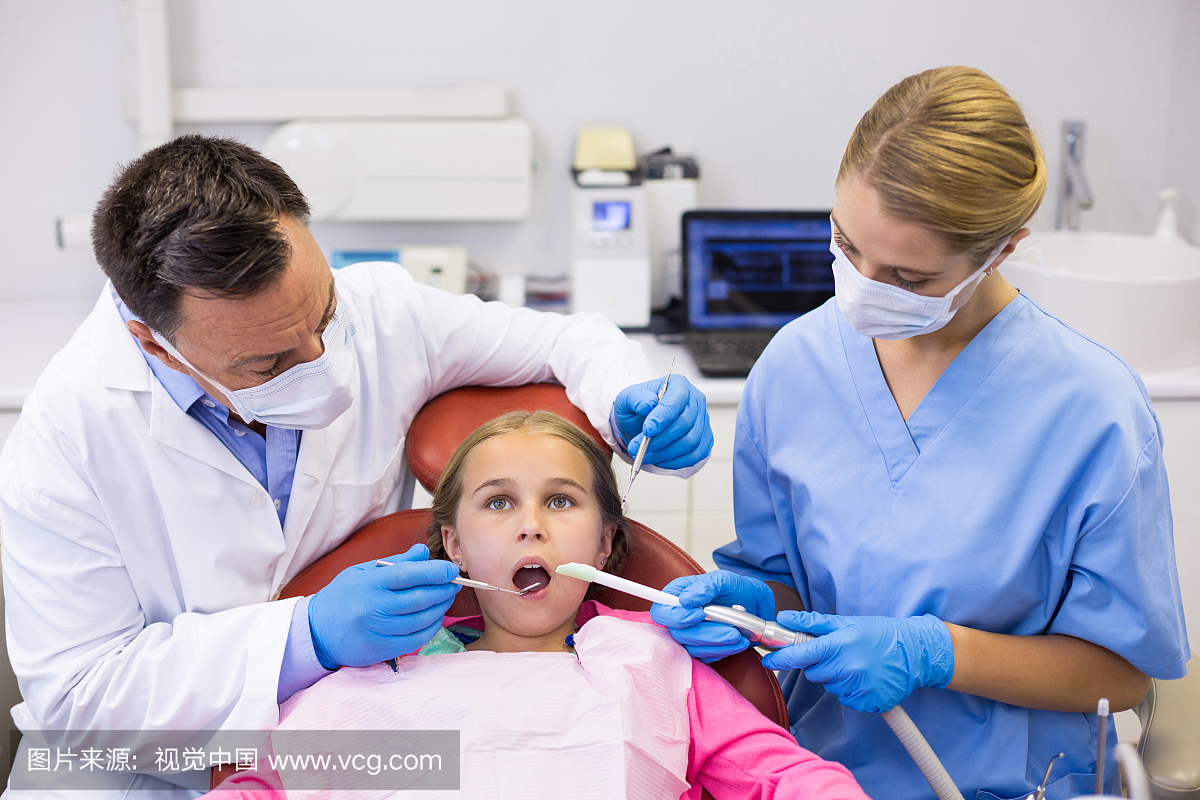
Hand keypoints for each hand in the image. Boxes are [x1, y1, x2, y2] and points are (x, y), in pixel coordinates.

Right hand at [308, 544, 460, 668]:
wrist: (315, 630)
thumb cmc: (342, 597)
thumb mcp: (362, 572)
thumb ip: (395, 563)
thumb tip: (423, 551)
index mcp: (370, 583)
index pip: (411, 574)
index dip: (436, 571)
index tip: (452, 570)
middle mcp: (374, 607)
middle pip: (420, 598)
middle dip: (443, 590)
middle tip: (454, 584)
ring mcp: (376, 630)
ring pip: (420, 620)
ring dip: (440, 609)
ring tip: (445, 600)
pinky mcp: (379, 650)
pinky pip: (415, 640)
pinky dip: (430, 629)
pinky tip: (434, 619)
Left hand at [613, 374, 712, 469]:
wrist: (641, 422)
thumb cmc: (638, 408)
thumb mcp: (628, 398)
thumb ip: (636, 399)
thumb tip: (648, 404)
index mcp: (678, 385)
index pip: (676, 401)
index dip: (662, 417)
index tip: (647, 430)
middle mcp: (695, 401)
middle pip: (684, 423)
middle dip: (660, 439)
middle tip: (639, 447)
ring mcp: (702, 421)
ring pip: (690, 442)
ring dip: (665, 453)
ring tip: (645, 454)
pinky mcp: (704, 439)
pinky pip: (696, 455)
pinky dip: (676, 461)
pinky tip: (660, 460)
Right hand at [650, 571, 774, 661]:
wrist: (755, 606)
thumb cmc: (736, 589)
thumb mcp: (724, 580)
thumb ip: (705, 586)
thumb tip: (686, 600)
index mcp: (678, 594)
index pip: (661, 611)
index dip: (676, 617)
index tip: (700, 615)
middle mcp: (679, 616)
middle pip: (677, 634)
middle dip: (706, 634)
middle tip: (732, 631)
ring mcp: (689, 634)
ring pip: (692, 648)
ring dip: (718, 645)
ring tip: (740, 636)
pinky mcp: (700, 648)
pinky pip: (705, 657)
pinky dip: (722, 651)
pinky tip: (737, 643)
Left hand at [762, 610, 954, 712]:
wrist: (915, 652)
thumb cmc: (878, 633)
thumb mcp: (845, 623)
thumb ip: (812, 623)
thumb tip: (783, 618)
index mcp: (840, 645)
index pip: (800, 655)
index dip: (781, 659)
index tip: (768, 661)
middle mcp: (848, 668)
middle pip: (814, 674)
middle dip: (821, 664)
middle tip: (839, 653)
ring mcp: (859, 687)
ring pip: (830, 686)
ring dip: (837, 677)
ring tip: (857, 664)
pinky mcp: (869, 703)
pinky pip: (847, 699)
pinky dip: (851, 690)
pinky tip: (865, 678)